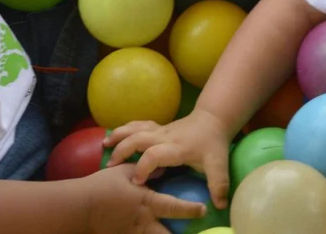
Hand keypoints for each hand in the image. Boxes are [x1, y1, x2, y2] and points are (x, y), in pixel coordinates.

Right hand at [84, 164, 205, 233]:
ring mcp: (133, 233)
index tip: (203, 210)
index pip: (173, 207)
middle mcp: (143, 220)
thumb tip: (162, 168)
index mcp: (146, 202)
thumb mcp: (124, 171)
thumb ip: (146, 169)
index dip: (190, 210)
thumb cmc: (102, 186)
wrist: (79, 206)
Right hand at [105, 109, 233, 208]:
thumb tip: (220, 206)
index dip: (144, 167)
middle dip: (124, 150)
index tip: (137, 182)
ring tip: (104, 146)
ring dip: (120, 136)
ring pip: (136, 128)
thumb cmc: (213, 144)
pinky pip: (137, 125)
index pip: (156, 154)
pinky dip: (123, 129)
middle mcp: (165, 137)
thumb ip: (218, 184)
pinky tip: (112, 137)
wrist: (212, 120)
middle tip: (111, 166)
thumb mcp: (218, 164)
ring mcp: (159, 130)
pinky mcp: (156, 128)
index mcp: (177, 148)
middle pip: (140, 138)